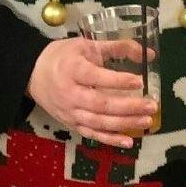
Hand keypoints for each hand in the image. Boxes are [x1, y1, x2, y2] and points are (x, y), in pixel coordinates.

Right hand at [27, 38, 156, 148]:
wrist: (34, 74)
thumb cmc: (64, 57)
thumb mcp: (87, 45)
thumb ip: (117, 47)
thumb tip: (150, 54)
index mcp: (72, 70)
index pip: (96, 77)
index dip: (118, 81)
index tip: (140, 81)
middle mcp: (70, 94)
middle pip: (100, 104)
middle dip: (128, 107)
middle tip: (151, 106)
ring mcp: (70, 112)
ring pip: (99, 122)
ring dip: (124, 123)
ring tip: (146, 121)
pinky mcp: (71, 124)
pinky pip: (92, 134)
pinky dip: (110, 140)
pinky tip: (129, 141)